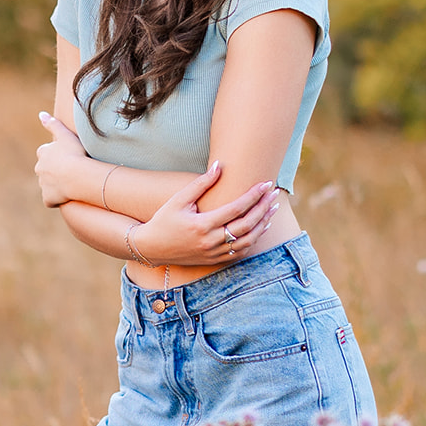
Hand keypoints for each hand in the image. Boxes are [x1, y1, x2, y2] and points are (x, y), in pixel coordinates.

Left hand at [35, 111, 86, 205]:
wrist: (78, 176)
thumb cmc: (74, 153)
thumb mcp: (65, 134)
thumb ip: (52, 124)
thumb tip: (40, 114)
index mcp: (42, 153)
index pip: (46, 154)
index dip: (58, 156)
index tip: (69, 157)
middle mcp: (39, 168)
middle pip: (46, 170)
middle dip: (55, 171)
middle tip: (71, 171)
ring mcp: (43, 185)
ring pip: (48, 185)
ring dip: (57, 185)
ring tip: (71, 184)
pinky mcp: (48, 198)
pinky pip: (51, 200)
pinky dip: (56, 199)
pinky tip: (67, 197)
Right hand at [131, 162, 278, 266]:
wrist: (152, 248)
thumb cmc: (164, 220)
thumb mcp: (178, 200)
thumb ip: (200, 184)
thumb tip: (219, 166)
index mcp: (202, 225)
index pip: (236, 209)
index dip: (253, 196)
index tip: (265, 184)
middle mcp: (210, 241)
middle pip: (246, 225)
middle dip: (263, 208)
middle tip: (274, 193)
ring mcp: (214, 253)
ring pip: (247, 241)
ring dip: (262, 224)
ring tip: (272, 209)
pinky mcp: (214, 260)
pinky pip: (240, 252)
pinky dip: (253, 239)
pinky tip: (260, 227)